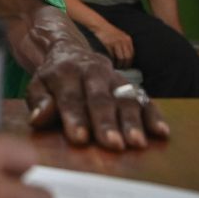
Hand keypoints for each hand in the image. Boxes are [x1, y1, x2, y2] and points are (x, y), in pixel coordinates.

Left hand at [24, 43, 169, 150]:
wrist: (71, 53)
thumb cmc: (53, 79)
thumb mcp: (38, 86)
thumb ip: (39, 102)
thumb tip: (39, 118)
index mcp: (66, 73)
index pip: (71, 99)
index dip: (75, 119)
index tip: (80, 139)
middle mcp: (93, 73)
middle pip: (101, 99)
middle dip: (107, 122)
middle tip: (113, 144)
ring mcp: (115, 78)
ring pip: (126, 98)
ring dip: (133, 122)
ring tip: (137, 143)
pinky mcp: (132, 85)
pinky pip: (145, 99)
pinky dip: (154, 115)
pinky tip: (161, 132)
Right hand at [91, 21, 133, 66]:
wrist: (100, 25)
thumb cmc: (110, 32)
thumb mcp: (121, 36)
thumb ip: (124, 44)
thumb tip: (126, 56)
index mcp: (128, 39)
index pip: (132, 53)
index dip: (130, 61)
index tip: (127, 65)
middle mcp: (123, 41)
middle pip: (127, 57)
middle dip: (125, 64)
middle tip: (123, 68)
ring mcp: (116, 42)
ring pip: (121, 57)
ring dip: (119, 64)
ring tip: (117, 67)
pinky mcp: (109, 44)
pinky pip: (112, 55)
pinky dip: (112, 60)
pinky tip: (112, 62)